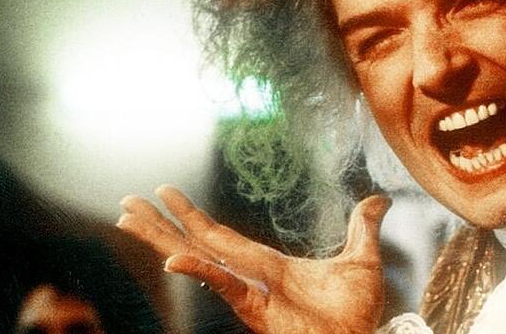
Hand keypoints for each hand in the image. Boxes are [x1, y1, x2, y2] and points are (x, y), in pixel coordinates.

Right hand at [117, 186, 390, 333]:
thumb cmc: (358, 312)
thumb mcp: (362, 259)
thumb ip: (363, 228)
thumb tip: (378, 199)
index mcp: (268, 263)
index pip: (222, 235)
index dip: (192, 216)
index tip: (165, 192)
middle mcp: (251, 277)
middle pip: (198, 244)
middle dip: (163, 224)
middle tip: (127, 201)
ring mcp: (250, 293)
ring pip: (199, 259)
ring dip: (165, 238)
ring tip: (130, 218)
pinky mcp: (257, 311)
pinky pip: (225, 286)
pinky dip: (200, 271)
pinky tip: (174, 259)